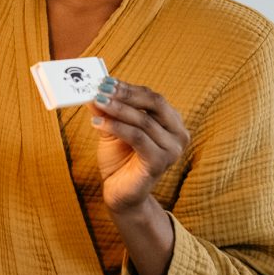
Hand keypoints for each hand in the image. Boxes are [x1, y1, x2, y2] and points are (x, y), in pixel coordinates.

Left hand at [90, 77, 188, 214]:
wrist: (120, 193)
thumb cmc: (120, 159)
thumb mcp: (112, 129)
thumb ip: (107, 111)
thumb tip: (94, 90)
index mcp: (172, 122)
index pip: (152, 97)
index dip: (129, 88)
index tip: (106, 81)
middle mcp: (178, 134)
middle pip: (154, 104)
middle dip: (126, 94)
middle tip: (102, 89)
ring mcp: (172, 150)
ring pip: (143, 121)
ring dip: (117, 110)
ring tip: (96, 103)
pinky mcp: (160, 163)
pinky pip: (137, 138)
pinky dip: (116, 127)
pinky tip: (97, 122)